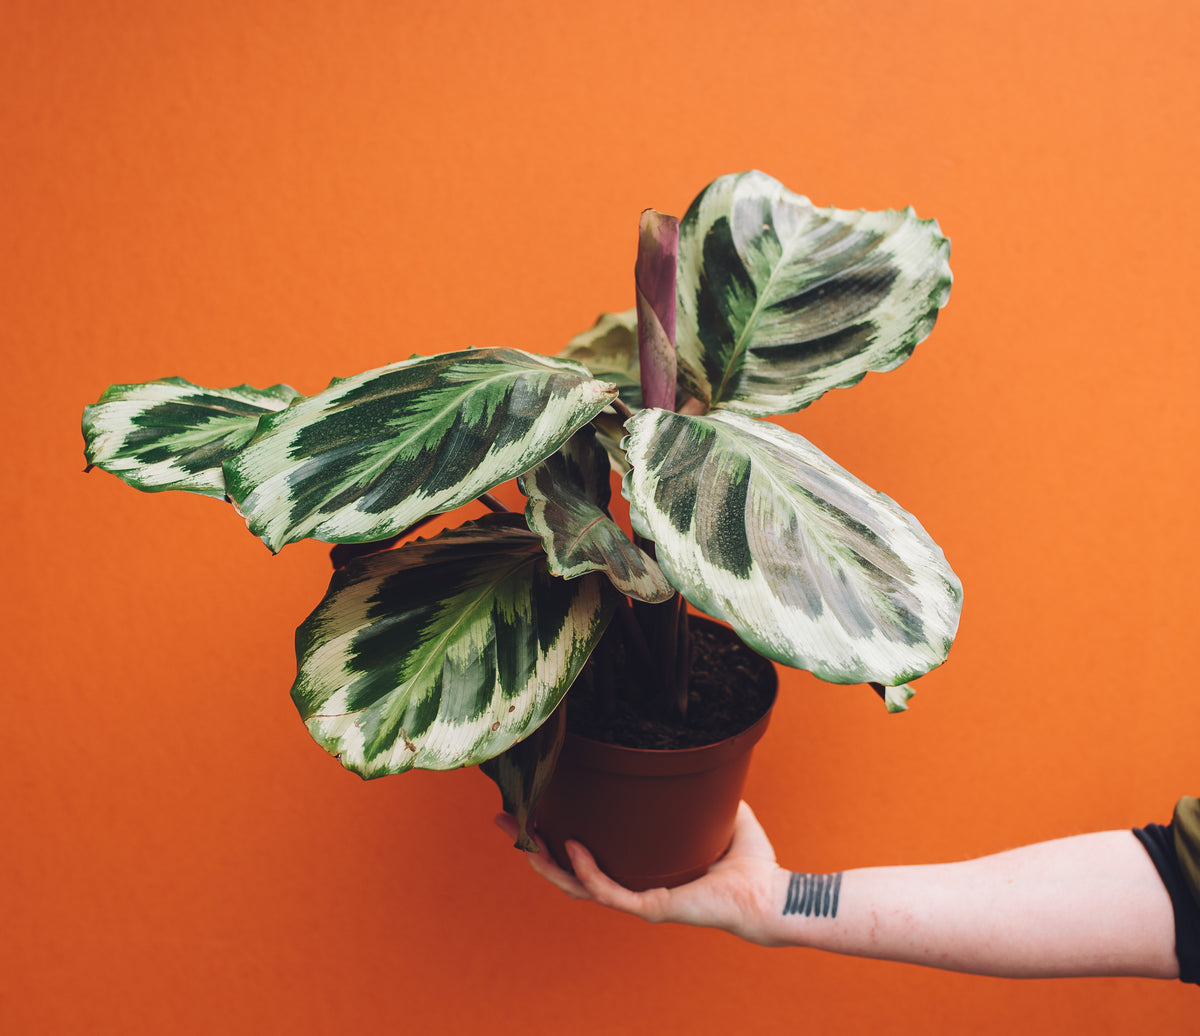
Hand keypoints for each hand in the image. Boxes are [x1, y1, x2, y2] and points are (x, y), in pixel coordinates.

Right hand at [495, 800, 786, 944]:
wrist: (768, 893)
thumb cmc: (748, 861)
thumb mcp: (716, 810)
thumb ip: (699, 784)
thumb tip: (692, 747)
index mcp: (637, 867)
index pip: (583, 852)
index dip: (551, 832)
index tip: (528, 804)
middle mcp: (630, 884)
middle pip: (565, 869)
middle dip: (530, 844)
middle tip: (501, 816)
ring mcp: (637, 899)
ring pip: (576, 885)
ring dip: (545, 862)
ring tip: (522, 833)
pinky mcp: (651, 907)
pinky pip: (608, 891)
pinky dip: (587, 871)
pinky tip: (570, 846)